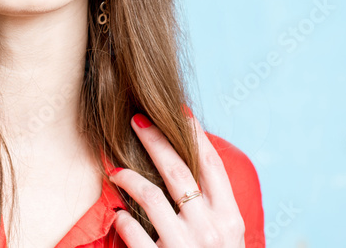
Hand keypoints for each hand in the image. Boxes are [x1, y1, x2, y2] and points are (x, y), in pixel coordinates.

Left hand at [108, 113, 244, 246]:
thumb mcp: (228, 235)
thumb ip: (214, 206)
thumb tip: (192, 164)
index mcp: (229, 219)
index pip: (212, 165)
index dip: (195, 134)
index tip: (179, 111)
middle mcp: (209, 230)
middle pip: (178, 171)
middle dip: (155, 140)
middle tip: (136, 120)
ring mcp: (184, 245)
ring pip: (150, 196)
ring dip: (128, 177)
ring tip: (115, 172)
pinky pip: (132, 230)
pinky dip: (121, 218)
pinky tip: (118, 213)